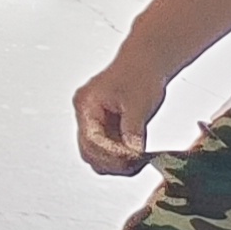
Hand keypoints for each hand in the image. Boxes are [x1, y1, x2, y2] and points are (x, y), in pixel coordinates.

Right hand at [73, 49, 169, 175]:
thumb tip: (132, 152)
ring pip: (97, 153)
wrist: (145, 63)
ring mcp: (94, 121)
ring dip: (116, 162)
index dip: (111, 153)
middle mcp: (85, 114)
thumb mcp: (138, 104)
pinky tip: (137, 156)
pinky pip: (107, 149)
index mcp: (86, 105)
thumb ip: (133, 129)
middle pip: (89, 151)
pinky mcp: (106, 126)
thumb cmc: (138, 75)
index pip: (91, 139)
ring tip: (138, 162)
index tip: (132, 159)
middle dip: (111, 162)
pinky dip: (121, 156)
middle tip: (134, 165)